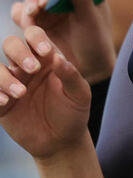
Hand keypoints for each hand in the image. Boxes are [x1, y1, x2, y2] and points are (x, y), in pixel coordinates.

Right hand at [0, 27, 90, 161]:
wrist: (61, 140)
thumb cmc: (73, 112)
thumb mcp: (79, 94)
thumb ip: (70, 75)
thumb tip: (58, 58)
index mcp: (47, 59)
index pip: (36, 36)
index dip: (36, 37)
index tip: (46, 52)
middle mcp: (26, 67)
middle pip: (11, 44)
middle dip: (18, 52)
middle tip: (33, 69)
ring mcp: (11, 83)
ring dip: (5, 78)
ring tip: (21, 93)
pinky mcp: (0, 101)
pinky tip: (6, 102)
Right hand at [11, 0, 115, 83]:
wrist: (90, 68)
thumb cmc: (97, 43)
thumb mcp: (93, 22)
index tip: (46, 2)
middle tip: (33, 12)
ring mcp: (48, 10)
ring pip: (29, 0)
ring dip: (26, 9)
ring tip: (30, 24)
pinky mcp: (38, 23)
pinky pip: (22, 16)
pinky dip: (21, 19)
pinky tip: (27, 27)